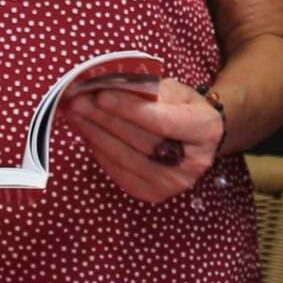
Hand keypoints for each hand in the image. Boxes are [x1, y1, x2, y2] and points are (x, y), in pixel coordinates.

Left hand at [62, 78, 223, 202]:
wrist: (194, 138)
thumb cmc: (182, 107)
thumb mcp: (174, 89)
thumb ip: (147, 89)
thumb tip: (106, 88)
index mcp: (206, 129)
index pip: (162, 121)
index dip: (129, 109)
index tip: (100, 95)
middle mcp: (194, 163)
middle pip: (141, 141)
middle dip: (105, 119)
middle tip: (78, 102)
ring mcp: (174, 183)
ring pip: (126, 159)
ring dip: (96, 135)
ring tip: (76, 115)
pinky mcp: (155, 195)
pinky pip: (120, 174)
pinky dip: (100, 153)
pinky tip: (88, 134)